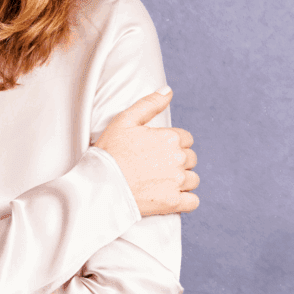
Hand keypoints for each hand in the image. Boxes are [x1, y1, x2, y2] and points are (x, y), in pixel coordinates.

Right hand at [93, 86, 199, 216]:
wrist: (100, 185)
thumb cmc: (110, 151)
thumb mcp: (125, 120)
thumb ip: (149, 104)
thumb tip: (168, 90)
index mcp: (170, 138)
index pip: (186, 139)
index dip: (173, 144)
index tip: (158, 150)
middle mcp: (178, 159)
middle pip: (191, 159)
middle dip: (179, 162)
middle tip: (158, 166)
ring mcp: (177, 182)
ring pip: (193, 180)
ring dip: (183, 181)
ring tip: (162, 182)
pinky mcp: (173, 203)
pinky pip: (193, 202)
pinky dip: (186, 200)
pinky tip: (172, 197)